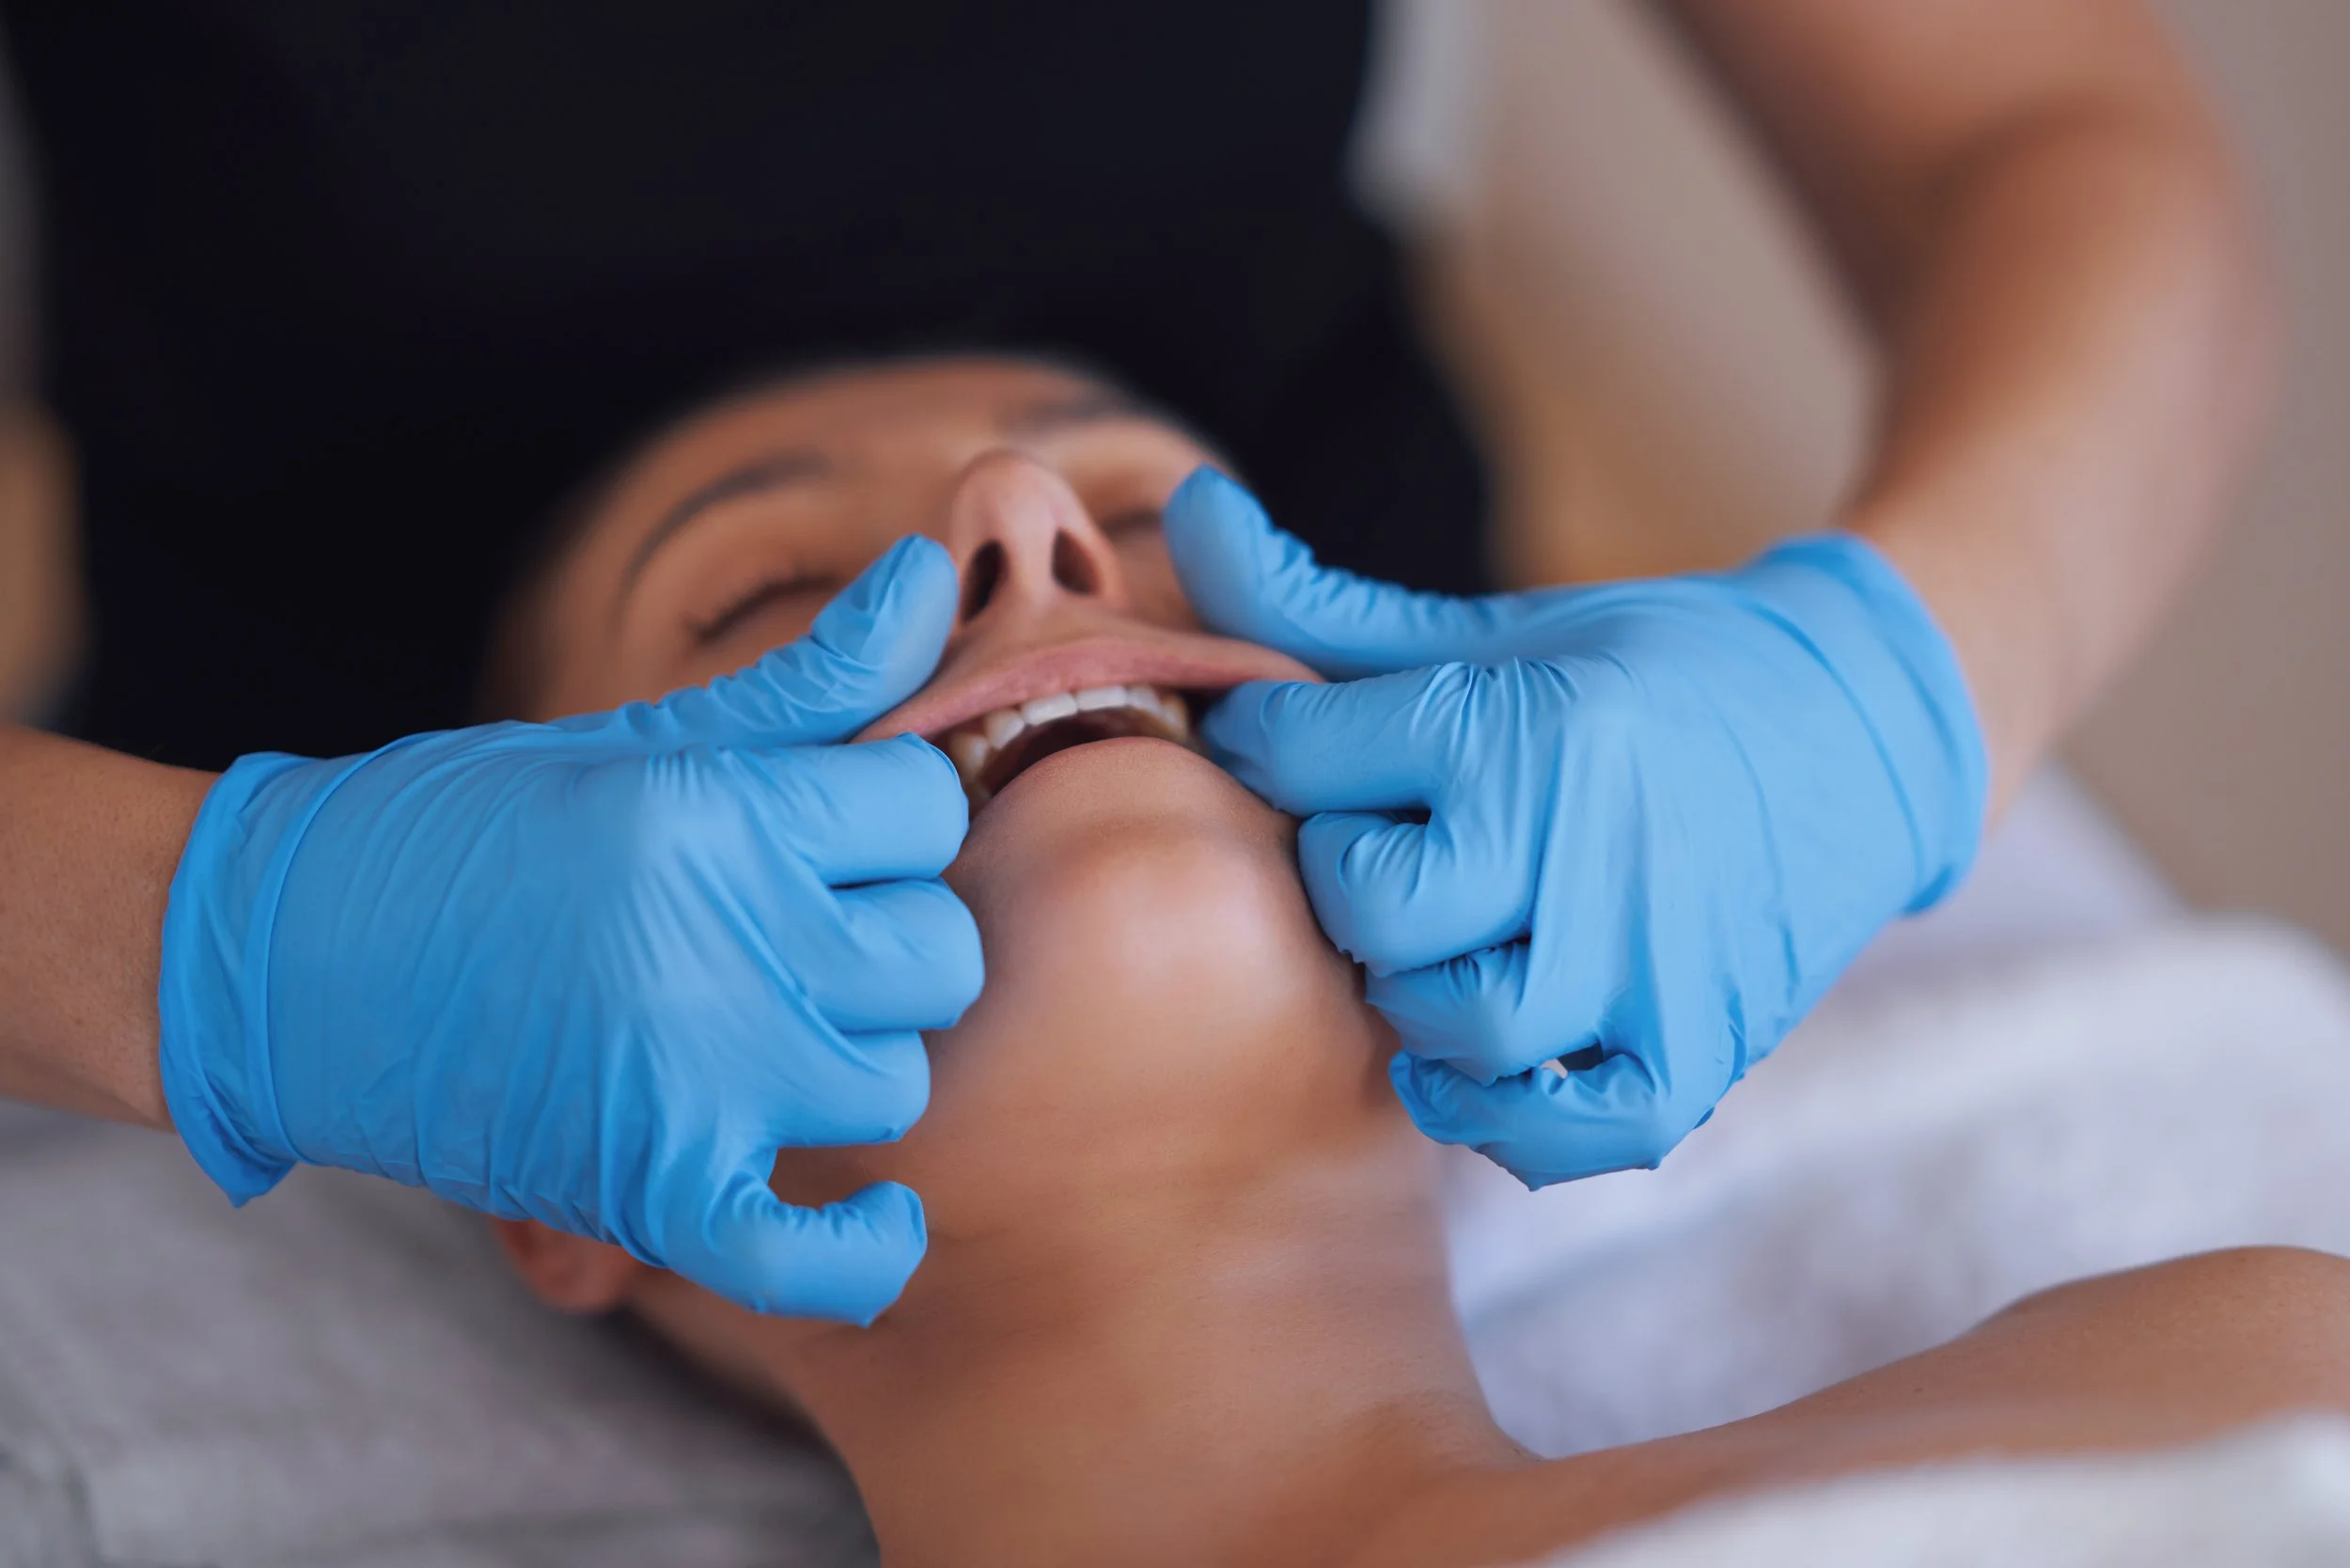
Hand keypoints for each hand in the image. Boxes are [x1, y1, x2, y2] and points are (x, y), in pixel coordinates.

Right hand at [157, 537, 979, 1321]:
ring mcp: (692, 1079)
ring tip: (766, 1024)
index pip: (930, 811)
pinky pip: (813, 1259)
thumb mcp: (645, 734)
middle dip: (892, 936)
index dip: (892, 820)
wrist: (285, 951)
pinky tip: (878, 1214)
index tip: (832, 832)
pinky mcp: (647, 1190)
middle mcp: (725, 943)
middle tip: (807, 929)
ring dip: (850, 1059)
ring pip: (895, 1081)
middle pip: (941, 953)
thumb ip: (812, 678)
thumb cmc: (471, 823)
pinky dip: (858, 1253)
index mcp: (721, 812)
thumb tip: (937, 565)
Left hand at [1166, 470, 1984, 1184]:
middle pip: (1365, 902)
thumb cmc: (1639, 674)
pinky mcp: (1695, 1050)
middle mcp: (1584, 846)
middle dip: (1345, 873)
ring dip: (1415, 989)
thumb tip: (1184, 505)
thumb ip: (1316, 599)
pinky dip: (1498, 1111)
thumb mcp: (1485, 629)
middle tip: (1382, 848)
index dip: (1272, 744)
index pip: (1303, 755)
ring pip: (1449, 1022)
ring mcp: (1646, 962)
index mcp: (1527, 723)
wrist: (1856, 733)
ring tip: (1437, 939)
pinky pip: (1561, 1131)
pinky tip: (1472, 1054)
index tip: (1303, 743)